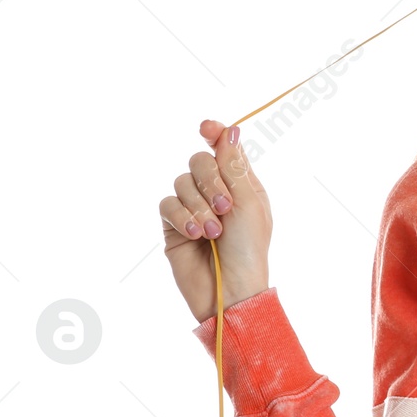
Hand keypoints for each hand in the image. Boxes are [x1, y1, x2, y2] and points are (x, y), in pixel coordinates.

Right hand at [159, 120, 272, 323]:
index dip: (214, 134)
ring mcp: (193, 208)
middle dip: (210, 181)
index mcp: (242, 184)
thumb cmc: (249, 249)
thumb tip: (230, 130)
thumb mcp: (248, 203)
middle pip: (199, 160)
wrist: (230, 289)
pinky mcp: (174, 226)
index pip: (224, 148)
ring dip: (198, 206)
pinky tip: (195, 234)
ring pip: (181, 182)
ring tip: (213, 232)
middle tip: (225, 207)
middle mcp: (216, 192)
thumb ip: (234, 167)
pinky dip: (181, 217)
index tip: (205, 127)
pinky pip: (167, 205)